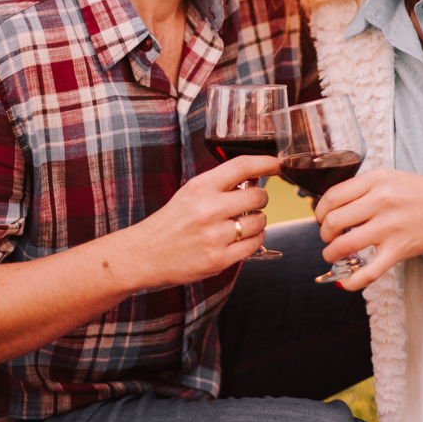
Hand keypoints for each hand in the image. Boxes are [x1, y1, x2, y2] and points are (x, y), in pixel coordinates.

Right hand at [132, 155, 280, 286]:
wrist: (144, 254)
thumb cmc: (170, 223)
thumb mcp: (190, 194)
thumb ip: (220, 185)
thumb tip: (255, 177)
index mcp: (200, 187)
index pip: (242, 166)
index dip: (266, 162)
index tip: (278, 163)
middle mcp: (208, 209)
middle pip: (258, 196)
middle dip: (261, 198)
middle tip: (254, 202)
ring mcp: (214, 236)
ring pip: (260, 222)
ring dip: (259, 221)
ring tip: (245, 223)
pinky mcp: (218, 259)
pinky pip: (254, 245)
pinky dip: (255, 240)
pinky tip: (245, 238)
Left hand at [315, 169, 422, 290]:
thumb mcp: (396, 178)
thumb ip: (369, 189)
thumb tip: (341, 207)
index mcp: (377, 179)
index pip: (332, 195)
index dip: (320, 210)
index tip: (322, 218)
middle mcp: (380, 200)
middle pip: (332, 220)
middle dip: (324, 234)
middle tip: (329, 238)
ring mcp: (390, 225)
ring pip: (343, 245)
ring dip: (331, 254)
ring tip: (334, 256)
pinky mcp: (401, 249)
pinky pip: (368, 271)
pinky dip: (352, 281)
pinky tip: (345, 282)